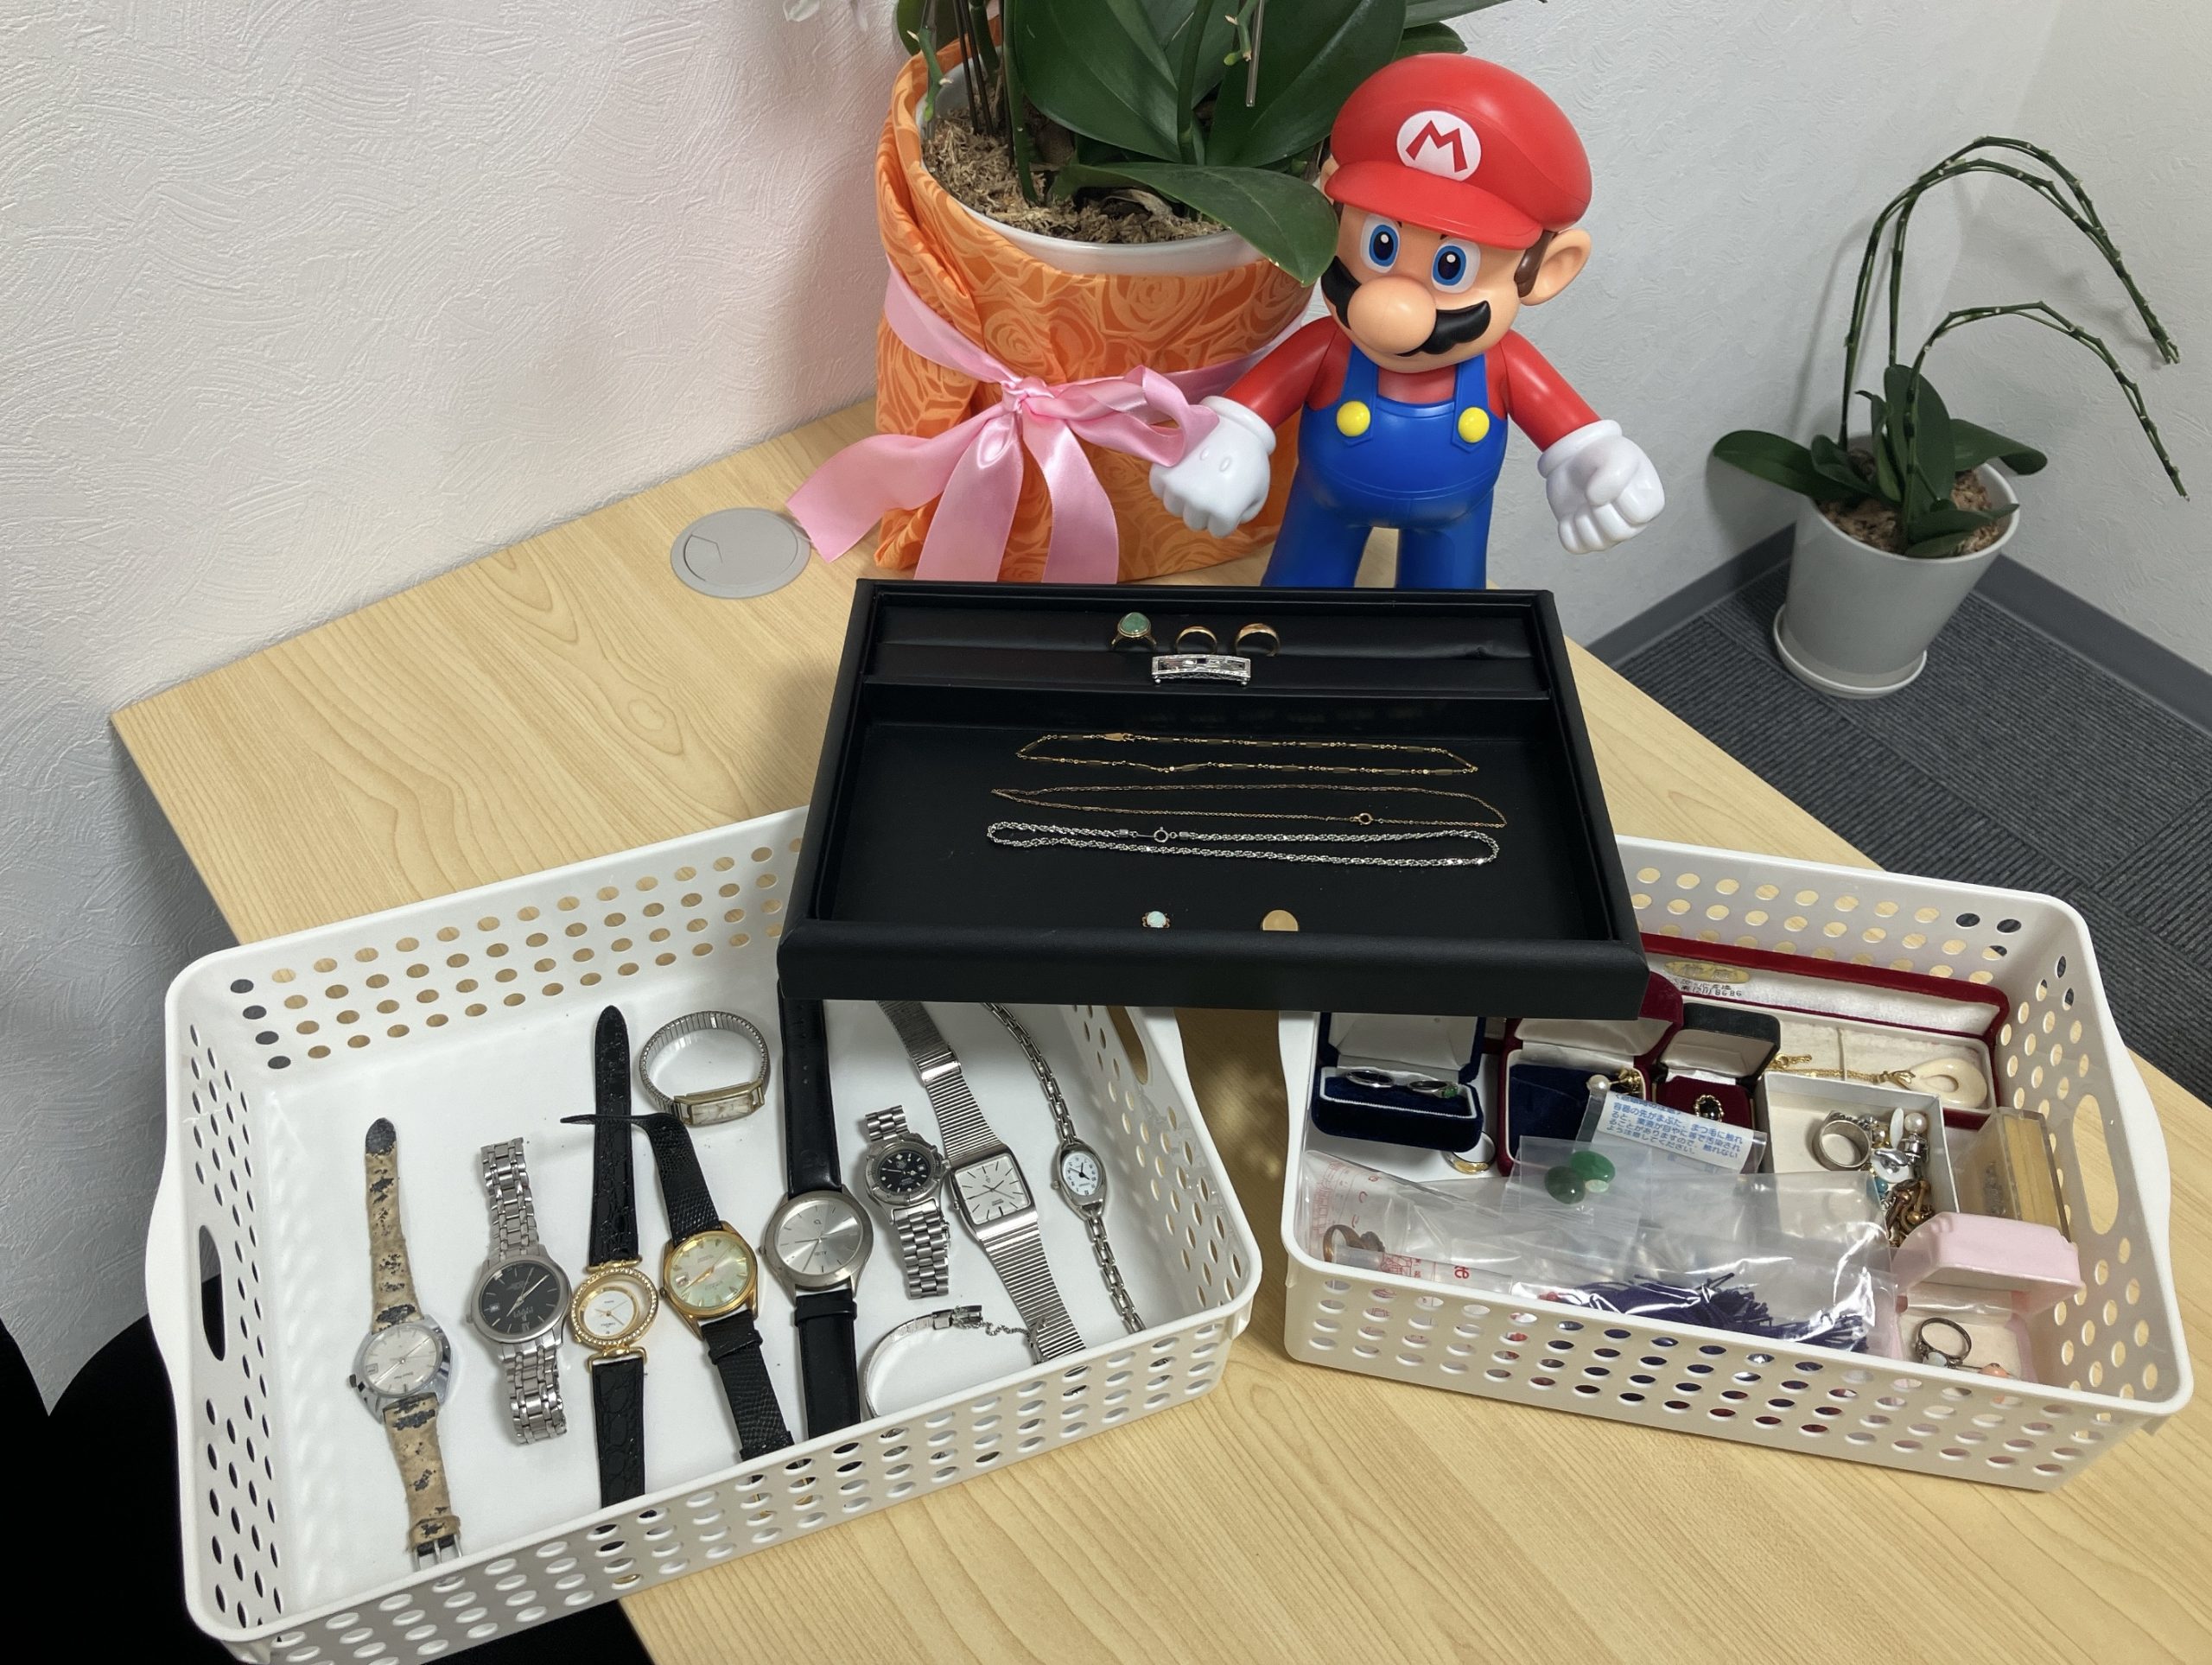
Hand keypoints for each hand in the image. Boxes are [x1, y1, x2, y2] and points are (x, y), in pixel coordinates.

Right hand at [1149, 397, 1275, 536]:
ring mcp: (1178, 488)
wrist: (1235, 422)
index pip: (1218, 531)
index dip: (1225, 517)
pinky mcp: (1163, 471)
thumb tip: (1225, 522)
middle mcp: (1198, 504)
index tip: (1229, 498)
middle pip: (1194, 522)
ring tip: (1196, 478)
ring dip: (1184, 498)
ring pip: (1174, 507)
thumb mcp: (1259, 493)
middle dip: (1203, 509)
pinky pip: (1158, 489)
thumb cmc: (1251, 458)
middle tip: (1211, 487)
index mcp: (1223, 513)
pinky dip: (1167, 484)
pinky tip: (1181, 472)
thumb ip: (1244, 515)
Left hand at [1538, 420, 1664, 553]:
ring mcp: (1608, 535)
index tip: (1611, 478)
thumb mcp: (1617, 453)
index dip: (1619, 496)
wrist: (1575, 457)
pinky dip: (1567, 528)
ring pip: (1596, 543)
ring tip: (1584, 501)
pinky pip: (1574, 546)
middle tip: (1593, 491)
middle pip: (1618, 533)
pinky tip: (1572, 512)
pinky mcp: (1583, 539)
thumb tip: (1596, 501)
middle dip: (1599, 509)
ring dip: (1583, 518)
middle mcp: (1632, 525)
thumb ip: (1613, 475)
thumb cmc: (1603, 454)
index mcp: (1650, 505)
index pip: (1638, 515)